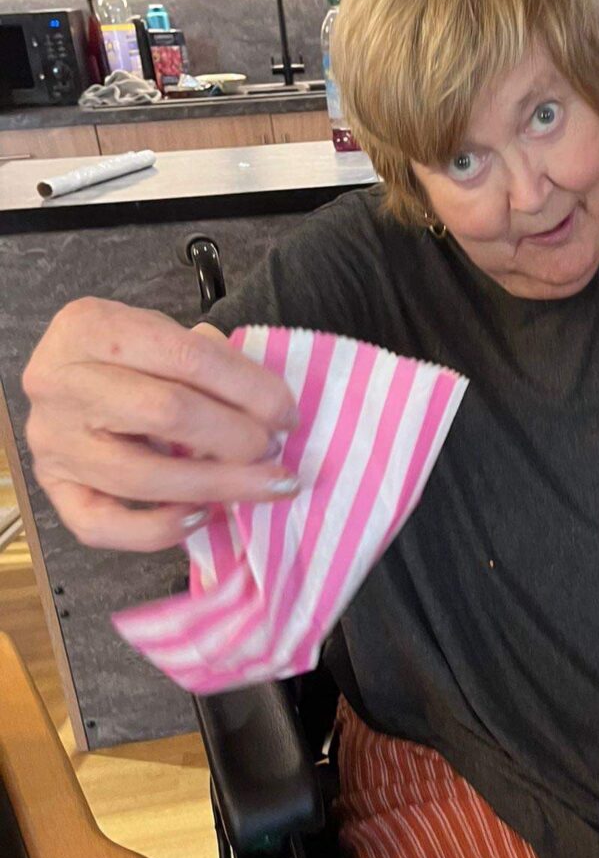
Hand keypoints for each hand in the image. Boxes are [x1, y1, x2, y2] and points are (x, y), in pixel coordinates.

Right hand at [22, 298, 299, 552]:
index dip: (251, 390)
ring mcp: (50, 440)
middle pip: (167, 414)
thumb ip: (212, 361)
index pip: (189, 358)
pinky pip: (102, 526)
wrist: (64, 377)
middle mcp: (59, 382)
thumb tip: (272, 410)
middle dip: (237, 437)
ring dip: (218, 485)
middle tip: (274, 449)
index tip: (289, 414)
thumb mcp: (165, 336)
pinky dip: (158, 529)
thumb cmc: (128, 356)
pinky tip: (201, 516)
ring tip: (263, 484)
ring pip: (143, 476)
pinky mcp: (52, 488)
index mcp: (91, 327)